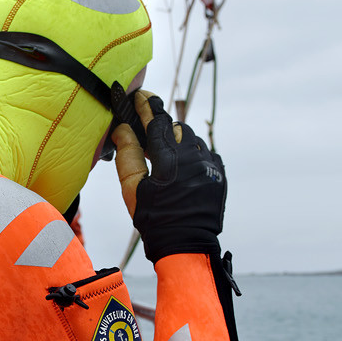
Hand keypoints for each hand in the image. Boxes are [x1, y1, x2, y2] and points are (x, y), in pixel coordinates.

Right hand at [116, 93, 227, 261]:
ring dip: (177, 140)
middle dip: (161, 126)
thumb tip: (122, 128)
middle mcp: (194, 157)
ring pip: (192, 139)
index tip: (139, 95)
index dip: (147, 105)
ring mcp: (209, 165)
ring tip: (165, 154)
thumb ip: (128, 154)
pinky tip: (181, 167)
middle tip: (147, 132)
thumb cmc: (154, 219)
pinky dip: (192, 154)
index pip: (157, 121)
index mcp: (170, 160)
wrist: (186, 244)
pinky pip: (205, 153)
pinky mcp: (219, 174)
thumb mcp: (133, 189)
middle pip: (176, 127)